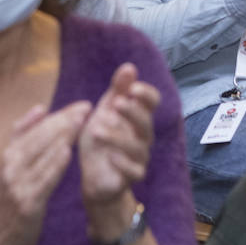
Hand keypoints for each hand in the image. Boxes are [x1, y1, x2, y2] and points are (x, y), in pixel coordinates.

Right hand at [0, 102, 90, 244]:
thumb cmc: (13, 199)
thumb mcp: (13, 165)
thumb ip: (24, 137)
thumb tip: (41, 108)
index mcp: (9, 153)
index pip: (36, 127)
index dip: (60, 114)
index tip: (81, 105)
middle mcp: (11, 165)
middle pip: (40, 136)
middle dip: (65, 121)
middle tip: (87, 109)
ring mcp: (18, 183)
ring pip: (42, 154)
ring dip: (62, 137)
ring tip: (80, 123)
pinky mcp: (27, 202)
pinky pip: (43, 180)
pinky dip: (54, 165)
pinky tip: (67, 152)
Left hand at [79, 64, 159, 213]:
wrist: (93, 176)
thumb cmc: (100, 140)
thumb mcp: (104, 111)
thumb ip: (117, 90)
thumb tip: (129, 67)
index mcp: (137, 117)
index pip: (152, 102)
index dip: (146, 94)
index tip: (132, 88)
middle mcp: (142, 136)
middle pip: (146, 122)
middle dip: (132, 111)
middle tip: (116, 103)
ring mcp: (139, 157)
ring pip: (138, 147)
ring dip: (117, 137)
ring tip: (96, 130)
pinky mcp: (132, 177)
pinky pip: (135, 171)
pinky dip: (124, 163)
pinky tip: (111, 156)